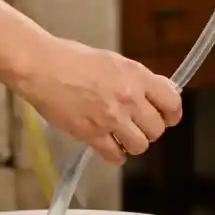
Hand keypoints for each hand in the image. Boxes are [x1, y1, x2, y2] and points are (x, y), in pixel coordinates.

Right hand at [19, 37, 181, 164]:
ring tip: (122, 136)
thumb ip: (136, 79)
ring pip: (140, 145)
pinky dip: (115, 154)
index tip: (167, 117)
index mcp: (137, 76)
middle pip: (157, 129)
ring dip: (133, 143)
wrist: (43, 67)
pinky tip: (108, 145)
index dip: (171, 113)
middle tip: (137, 125)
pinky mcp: (92, 134)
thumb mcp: (114, 61)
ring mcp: (111, 118)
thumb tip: (153, 94)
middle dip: (150, 129)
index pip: (172, 102)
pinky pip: (116, 156)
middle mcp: (129, 98)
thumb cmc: (73, 59)